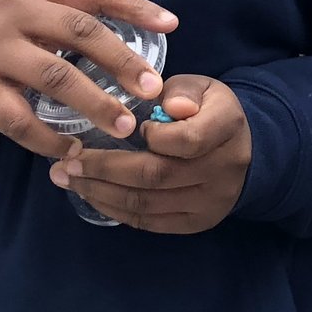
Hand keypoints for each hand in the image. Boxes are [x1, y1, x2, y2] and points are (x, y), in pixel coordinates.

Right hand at [0, 0, 175, 158]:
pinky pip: (19, 120)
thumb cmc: (0, 34)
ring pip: (54, 77)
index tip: (171, 25)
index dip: (135, 7)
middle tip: (153, 88)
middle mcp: (13, 13)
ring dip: (95, 104)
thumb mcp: (34, 4)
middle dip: (122, 61)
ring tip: (125, 126)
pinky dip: (48, 139)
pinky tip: (72, 152)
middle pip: (79, 32)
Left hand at [54, 75, 251, 231]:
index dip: (151, 136)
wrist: (245, 151)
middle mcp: (222, 170)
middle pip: (157, 176)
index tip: (122, 125)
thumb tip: (169, 107)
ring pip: (147, 203)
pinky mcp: (196, 223)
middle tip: (66, 161)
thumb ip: (182, 90)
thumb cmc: (209, 112)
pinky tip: (91, 195)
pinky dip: (114, 210)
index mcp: (226, 127)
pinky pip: (149, 222)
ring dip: (100, 192)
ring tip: (67, 178)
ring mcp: (210, 202)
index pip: (186, 139)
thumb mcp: (201, 88)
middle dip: (104, 169)